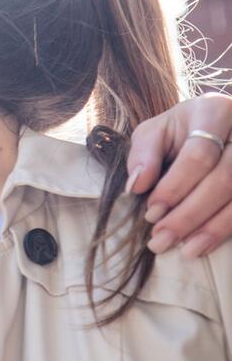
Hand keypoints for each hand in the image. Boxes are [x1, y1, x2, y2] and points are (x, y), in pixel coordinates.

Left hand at [127, 93, 231, 257]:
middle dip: (190, 214)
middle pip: (225, 179)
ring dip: (212, 228)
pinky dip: (227, 229)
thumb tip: (137, 185)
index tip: (151, 212)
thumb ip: (143, 154)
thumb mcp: (155, 132)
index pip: (199, 155)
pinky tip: (205, 244)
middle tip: (161, 239)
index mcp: (215, 111)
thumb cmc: (180, 131)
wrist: (213, 127)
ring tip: (185, 250)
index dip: (175, 187)